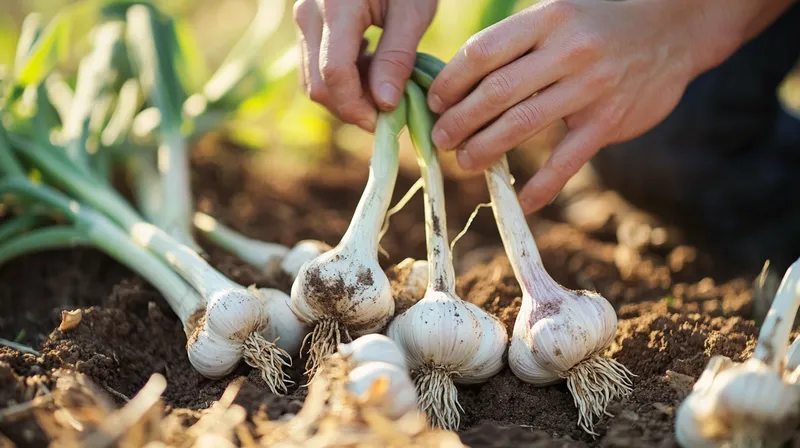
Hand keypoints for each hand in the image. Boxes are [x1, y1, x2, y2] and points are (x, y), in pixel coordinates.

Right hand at [294, 0, 437, 130]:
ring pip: (312, 81)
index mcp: (336, 8)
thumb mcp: (414, 11)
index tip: (387, 120)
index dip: (358, 107)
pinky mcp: (305, 25)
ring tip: (382, 86)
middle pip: (318, 86)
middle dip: (352, 108)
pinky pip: (313, 67)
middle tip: (388, 110)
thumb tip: (385, 104)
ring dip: (346, 97)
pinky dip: (340, 81)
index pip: (334, 75)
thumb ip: (398, 57)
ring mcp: (302, 19)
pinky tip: (369, 69)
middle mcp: (308, 15)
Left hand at [427, 0, 759, 213]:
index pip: (483, 52)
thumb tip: (458, 81)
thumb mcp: (558, 14)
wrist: (674, 29)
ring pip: (523, 124)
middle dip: (460, 120)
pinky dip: (542, 186)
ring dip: (486, 148)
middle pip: (496, 92)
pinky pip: (567, 160)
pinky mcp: (609, 120)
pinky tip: (523, 203)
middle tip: (441, 140)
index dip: (451, 81)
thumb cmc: (600, 23)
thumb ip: (516, 42)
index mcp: (546, 19)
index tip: (434, 101)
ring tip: (465, 161)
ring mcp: (591, 86)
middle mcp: (567, 50)